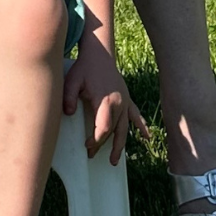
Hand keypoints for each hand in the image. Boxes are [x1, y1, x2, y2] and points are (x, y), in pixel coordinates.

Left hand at [62, 42, 147, 165]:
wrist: (99, 54)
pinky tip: (146, 137)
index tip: (86, 146)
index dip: (95, 141)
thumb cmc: (84, 68)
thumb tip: (69, 113)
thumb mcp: (72, 81)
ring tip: (114, 160)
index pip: (103, 129)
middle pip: (113, 131)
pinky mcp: (127, 99)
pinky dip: (141, 126)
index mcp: (106, 101)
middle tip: (91, 155)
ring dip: (120, 144)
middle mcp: (119, 104)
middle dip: (103, 145)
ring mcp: (125, 102)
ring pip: (125, 128)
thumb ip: (69, 97)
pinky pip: (136, 115)